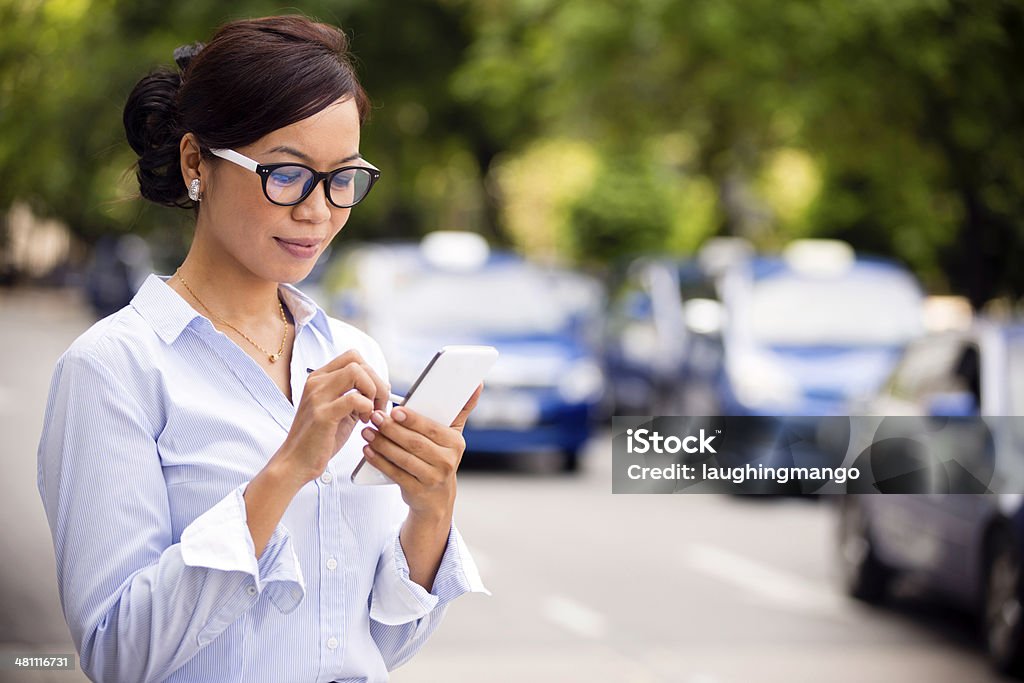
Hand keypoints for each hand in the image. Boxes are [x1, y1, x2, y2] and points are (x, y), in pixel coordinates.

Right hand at [273, 350, 389, 486]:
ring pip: (356, 373)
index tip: (375, 394)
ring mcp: (318, 397)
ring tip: (369, 412)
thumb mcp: (338, 410)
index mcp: (320, 379)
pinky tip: (363, 421)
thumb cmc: (319, 439)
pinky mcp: (322, 415)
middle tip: (378, 406)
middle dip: (377, 384)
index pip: (353, 356)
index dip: (371, 373)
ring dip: (372, 392)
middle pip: (358, 363)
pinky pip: (355, 399)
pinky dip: (367, 408)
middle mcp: (316, 383)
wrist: (296, 462)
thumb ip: (355, 395)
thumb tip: (381, 386)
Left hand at [360, 384, 482, 518]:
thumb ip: (462, 409)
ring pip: (403, 458)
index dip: (413, 420)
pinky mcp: (416, 491)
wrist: (436, 497)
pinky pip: (395, 474)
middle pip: (415, 443)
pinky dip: (379, 461)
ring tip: (367, 432)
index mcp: (455, 443)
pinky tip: (368, 451)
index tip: (395, 411)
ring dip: (382, 444)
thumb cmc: (440, 457)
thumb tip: (477, 384)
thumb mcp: (452, 434)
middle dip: (392, 429)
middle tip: (375, 417)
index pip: (432, 429)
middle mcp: (447, 462)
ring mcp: (432, 478)